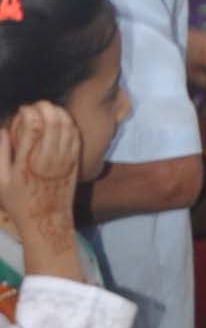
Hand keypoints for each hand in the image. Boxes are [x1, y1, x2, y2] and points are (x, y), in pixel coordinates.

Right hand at [0, 103, 83, 271]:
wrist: (46, 221)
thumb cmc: (20, 203)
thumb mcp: (2, 182)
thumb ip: (1, 154)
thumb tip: (2, 130)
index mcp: (28, 160)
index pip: (33, 124)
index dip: (28, 111)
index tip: (23, 110)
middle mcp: (49, 156)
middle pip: (52, 119)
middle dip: (44, 106)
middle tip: (36, 106)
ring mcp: (65, 158)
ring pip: (67, 124)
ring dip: (57, 111)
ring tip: (48, 110)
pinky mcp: (75, 161)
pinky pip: (76, 135)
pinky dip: (69, 123)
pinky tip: (61, 121)